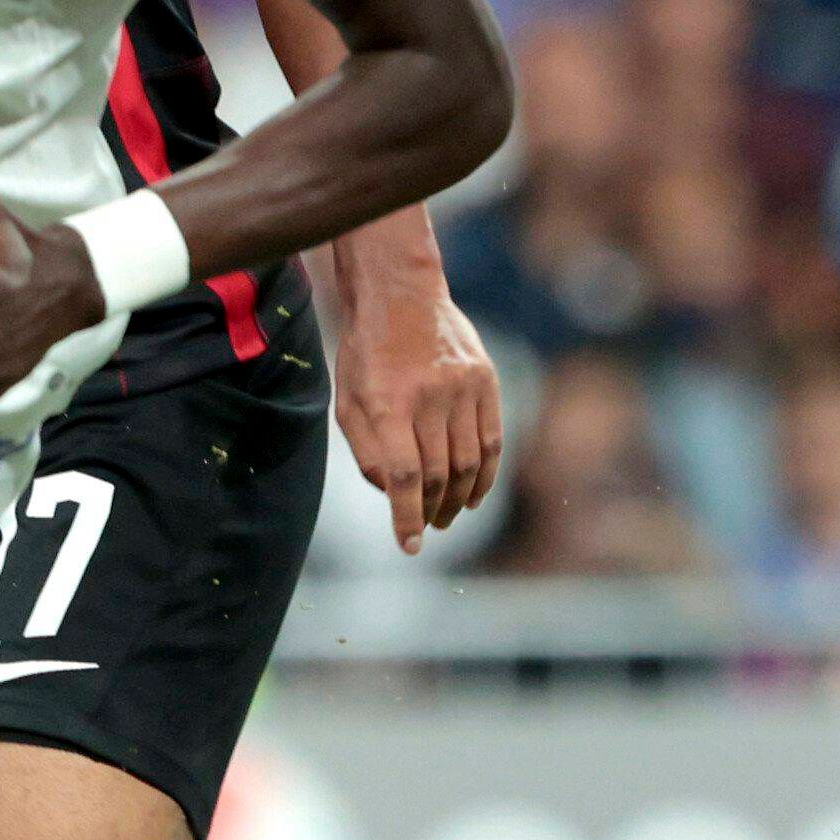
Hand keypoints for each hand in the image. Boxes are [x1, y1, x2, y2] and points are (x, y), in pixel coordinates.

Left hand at [327, 260, 501, 555]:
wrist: (401, 294)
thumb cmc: (367, 354)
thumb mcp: (347, 401)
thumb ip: (367, 452)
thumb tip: (393, 495)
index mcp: (387, 403)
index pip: (404, 476)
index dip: (407, 517)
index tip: (408, 546)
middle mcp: (428, 396)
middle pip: (439, 474)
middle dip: (432, 512)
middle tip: (426, 528)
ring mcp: (462, 387)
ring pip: (469, 462)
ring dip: (460, 499)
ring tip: (448, 516)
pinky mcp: (486, 380)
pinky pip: (492, 439)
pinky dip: (487, 474)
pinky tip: (475, 493)